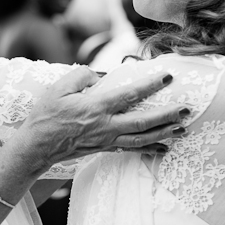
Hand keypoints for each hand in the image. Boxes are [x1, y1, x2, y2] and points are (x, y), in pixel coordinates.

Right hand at [12, 68, 184, 172]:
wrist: (37, 146)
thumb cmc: (46, 115)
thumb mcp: (60, 88)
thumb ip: (82, 76)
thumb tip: (100, 76)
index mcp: (96, 107)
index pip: (130, 95)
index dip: (151, 85)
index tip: (168, 76)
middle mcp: (105, 126)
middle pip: (143, 121)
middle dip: (166, 115)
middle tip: (186, 109)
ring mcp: (106, 140)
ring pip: (142, 139)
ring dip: (164, 134)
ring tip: (182, 128)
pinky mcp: (104, 148)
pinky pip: (131, 149)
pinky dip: (149, 148)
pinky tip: (163, 147)